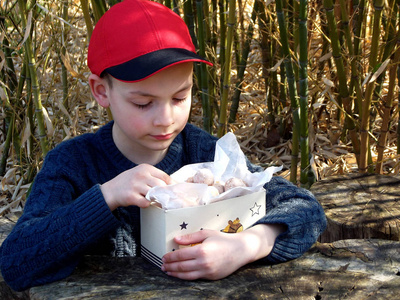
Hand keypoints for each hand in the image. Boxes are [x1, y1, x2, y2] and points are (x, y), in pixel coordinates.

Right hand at [100, 164, 171, 210]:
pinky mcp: (130, 196)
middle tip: (165, 199)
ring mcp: (135, 185)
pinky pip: (146, 202)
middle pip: (161, 185)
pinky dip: (147, 204)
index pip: (164, 176)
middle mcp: (141, 175)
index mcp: (145, 168)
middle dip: (164, 193)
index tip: (174, 191)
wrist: (110, 190)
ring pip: (154, 194)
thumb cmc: (130, 182)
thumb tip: (173, 184)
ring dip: (156, 199)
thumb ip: (154, 177)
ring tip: (155, 201)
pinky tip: (144, 202)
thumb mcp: (141, 174)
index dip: (171, 185)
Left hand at [161, 224, 283, 279]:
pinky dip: (186, 277)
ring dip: (175, 274)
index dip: (170, 257)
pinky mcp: (212, 277)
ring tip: (168, 272)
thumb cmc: (223, 239)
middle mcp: (204, 263)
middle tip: (162, 265)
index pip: (180, 255)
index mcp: (201, 250)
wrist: (240, 250)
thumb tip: (176, 239)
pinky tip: (181, 275)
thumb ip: (190, 237)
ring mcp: (208, 272)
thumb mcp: (206, 233)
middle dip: (170, 266)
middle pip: (182, 267)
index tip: (164, 257)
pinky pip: (196, 278)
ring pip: (187, 275)